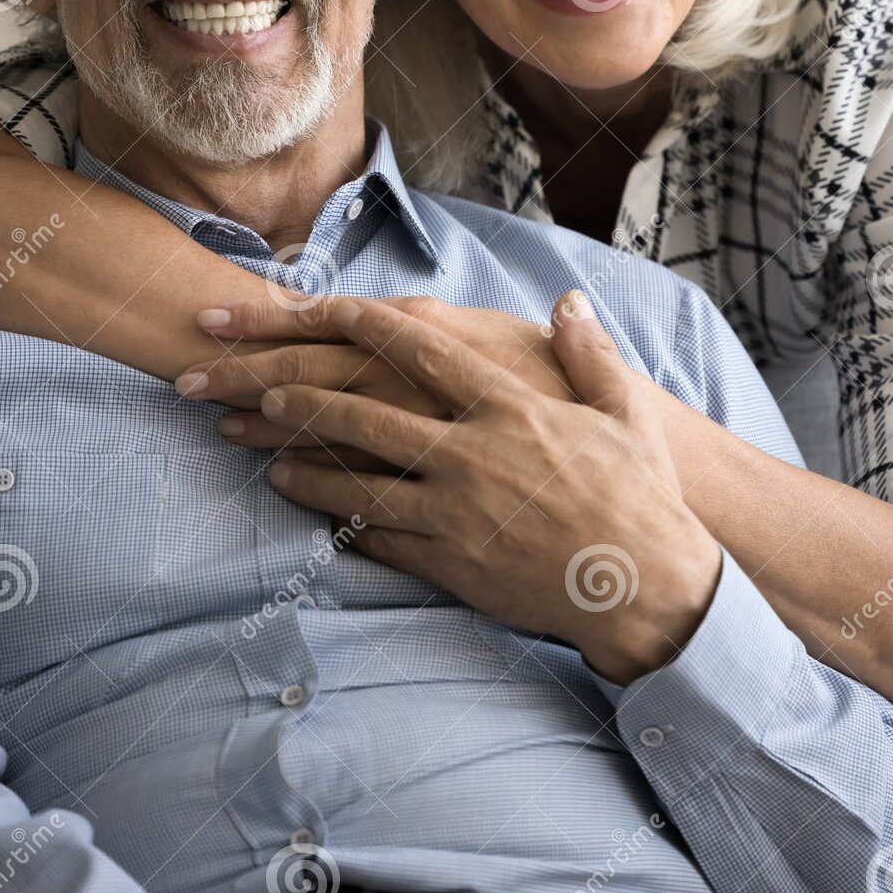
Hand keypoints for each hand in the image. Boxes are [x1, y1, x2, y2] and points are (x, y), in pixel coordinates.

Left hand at [184, 289, 720, 684]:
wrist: (647, 589)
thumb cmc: (640, 496)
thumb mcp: (623, 413)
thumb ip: (588, 352)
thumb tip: (568, 303)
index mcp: (511, 405)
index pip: (419, 349)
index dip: (360, 321)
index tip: (313, 303)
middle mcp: (473, 452)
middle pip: (364, 410)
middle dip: (296, 390)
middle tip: (245, 379)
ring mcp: (457, 510)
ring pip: (356, 475)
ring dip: (298, 454)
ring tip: (250, 439)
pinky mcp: (450, 562)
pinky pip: (376, 534)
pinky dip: (331, 513)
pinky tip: (296, 499)